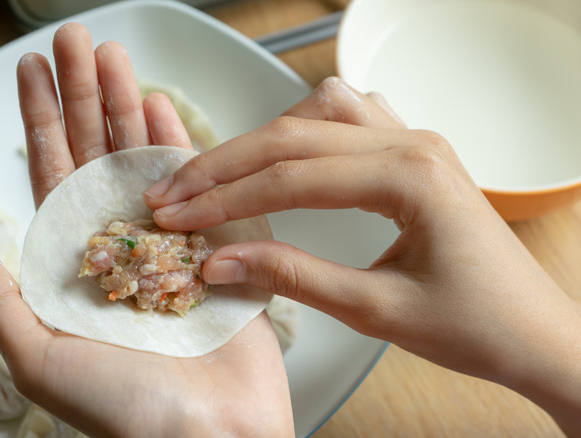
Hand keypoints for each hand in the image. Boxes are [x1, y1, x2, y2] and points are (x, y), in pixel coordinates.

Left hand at [0, 23, 293, 437]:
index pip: (50, 174)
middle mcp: (117, 243)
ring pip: (140, 157)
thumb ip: (3, 299)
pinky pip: (194, 183)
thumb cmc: (124, 409)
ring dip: (127, 104)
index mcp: (74, 263)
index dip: (39, 119)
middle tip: (77, 41)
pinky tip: (162, 107)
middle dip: (84, 93)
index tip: (34, 72)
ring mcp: (166, 239)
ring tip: (116, 55)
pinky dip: (178, 142)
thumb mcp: (39, 358)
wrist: (209, 433)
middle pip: (93, 151)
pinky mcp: (213, 244)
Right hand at [143, 77, 580, 434]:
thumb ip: (293, 277)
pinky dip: (303, 129)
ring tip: (216, 173)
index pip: (291, 176)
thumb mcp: (375, 311)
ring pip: (320, 112)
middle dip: (226, 165)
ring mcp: (416, 143)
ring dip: (262, 139)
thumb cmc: (477, 326)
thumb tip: (220, 262)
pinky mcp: (414, 155)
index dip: (225, 196)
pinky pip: (350, 117)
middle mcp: (412, 144)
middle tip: (174, 191)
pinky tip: (281, 152)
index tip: (178, 214)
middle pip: (295, 135)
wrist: (536, 335)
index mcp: (410, 176)